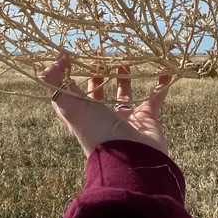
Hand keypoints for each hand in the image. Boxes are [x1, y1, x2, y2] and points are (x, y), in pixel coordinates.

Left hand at [41, 53, 172, 157]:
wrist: (132, 159)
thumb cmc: (98, 132)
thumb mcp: (71, 106)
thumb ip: (57, 84)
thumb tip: (53, 61)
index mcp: (82, 116)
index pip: (71, 94)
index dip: (68, 78)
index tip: (70, 57)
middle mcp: (102, 118)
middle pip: (99, 94)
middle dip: (99, 76)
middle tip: (102, 58)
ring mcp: (125, 119)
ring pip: (125, 94)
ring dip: (125, 78)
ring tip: (125, 61)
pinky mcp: (146, 120)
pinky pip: (154, 99)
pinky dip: (160, 86)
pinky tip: (164, 71)